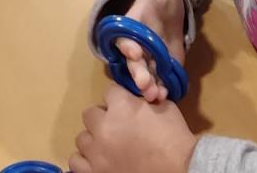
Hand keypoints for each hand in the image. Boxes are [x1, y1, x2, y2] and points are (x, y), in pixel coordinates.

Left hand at [69, 86, 196, 172]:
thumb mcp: (164, 108)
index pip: (110, 92)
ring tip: (107, 146)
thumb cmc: (175, 138)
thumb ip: (144, 100)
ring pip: (82, 138)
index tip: (126, 106)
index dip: (119, 98)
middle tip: (117, 127)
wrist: (180, 169)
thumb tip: (136, 99)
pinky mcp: (94, 172)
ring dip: (94, 139)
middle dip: (102, 118)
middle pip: (90, 114)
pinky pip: (76, 162)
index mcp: (121, 106)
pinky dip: (86, 161)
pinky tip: (98, 161)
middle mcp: (103, 126)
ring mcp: (96, 152)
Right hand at [117, 0, 187, 102]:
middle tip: (145, 86)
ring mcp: (147, 60)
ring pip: (144, 76)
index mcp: (131, 26)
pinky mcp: (160, 69)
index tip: (133, 52)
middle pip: (132, 62)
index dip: (127, 45)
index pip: (125, 37)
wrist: (168, 14)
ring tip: (156, 96)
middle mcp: (135, 46)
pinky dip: (162, 88)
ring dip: (148, 86)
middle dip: (138, 73)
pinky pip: (158, 81)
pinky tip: (168, 97)